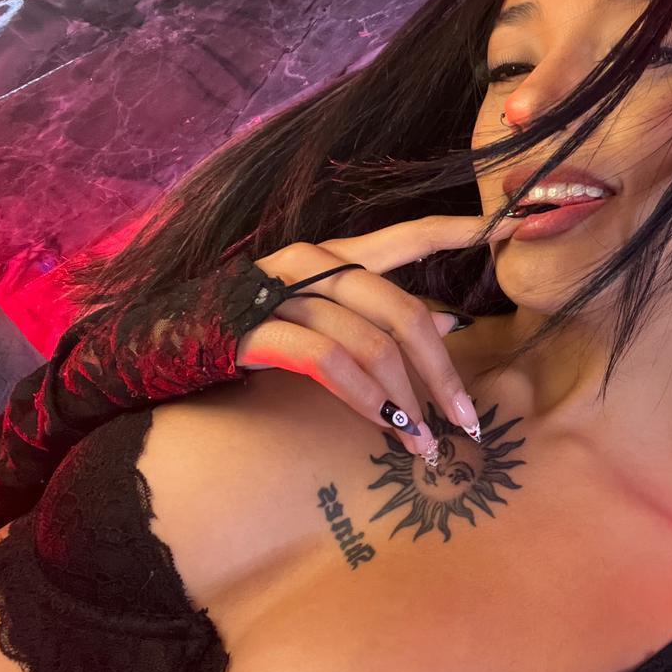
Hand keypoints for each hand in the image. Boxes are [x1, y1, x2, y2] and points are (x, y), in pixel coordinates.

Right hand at [235, 211, 520, 461]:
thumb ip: (381, 313)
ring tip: (428, 443)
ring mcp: (284, 293)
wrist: (155, 346)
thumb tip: (449, 318)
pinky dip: (367, 399)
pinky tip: (388, 425)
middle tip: (468, 420)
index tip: (516, 228)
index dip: (463, 231)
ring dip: (408, 398)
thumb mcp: (322, 315)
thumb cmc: (248, 330)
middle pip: (403, 310)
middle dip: (443, 370)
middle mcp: (314, 264)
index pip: (411, 236)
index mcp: (335, 255)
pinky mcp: (258, 329)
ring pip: (372, 342)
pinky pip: (331, 363)